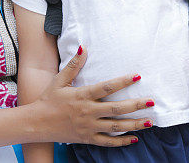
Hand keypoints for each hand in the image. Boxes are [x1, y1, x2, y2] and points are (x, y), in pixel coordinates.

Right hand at [31, 45, 153, 146]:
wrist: (36, 124)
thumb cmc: (48, 99)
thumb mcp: (59, 80)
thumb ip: (73, 65)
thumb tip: (83, 47)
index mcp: (82, 95)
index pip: (106, 87)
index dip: (123, 81)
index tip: (137, 76)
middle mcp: (87, 112)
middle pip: (116, 109)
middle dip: (135, 105)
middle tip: (151, 101)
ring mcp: (88, 127)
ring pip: (115, 127)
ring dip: (134, 124)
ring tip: (150, 121)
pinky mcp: (87, 138)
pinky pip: (107, 142)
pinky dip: (121, 141)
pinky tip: (135, 138)